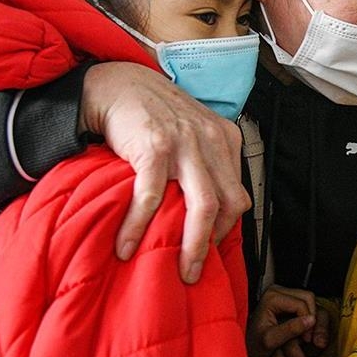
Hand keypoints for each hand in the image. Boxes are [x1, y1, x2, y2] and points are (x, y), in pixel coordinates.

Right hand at [80, 62, 249, 281]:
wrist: (118, 84)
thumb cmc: (154, 114)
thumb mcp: (191, 132)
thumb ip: (205, 163)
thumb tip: (207, 214)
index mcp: (224, 138)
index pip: (238, 194)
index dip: (226, 227)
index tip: (208, 247)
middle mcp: (210, 141)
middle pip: (226, 204)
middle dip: (212, 244)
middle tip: (194, 272)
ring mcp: (184, 143)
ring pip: (201, 206)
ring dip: (189, 245)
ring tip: (176, 270)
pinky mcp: (154, 147)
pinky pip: (153, 196)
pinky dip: (139, 225)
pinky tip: (127, 245)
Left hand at [248, 286, 329, 356]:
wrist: (247, 345)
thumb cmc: (254, 343)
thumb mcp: (270, 341)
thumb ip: (290, 330)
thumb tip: (310, 320)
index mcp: (271, 297)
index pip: (301, 304)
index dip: (308, 322)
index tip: (307, 340)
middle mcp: (277, 291)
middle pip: (308, 297)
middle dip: (313, 318)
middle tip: (310, 337)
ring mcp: (283, 294)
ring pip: (309, 300)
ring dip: (313, 318)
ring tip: (309, 335)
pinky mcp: (288, 301)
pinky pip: (306, 304)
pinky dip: (310, 318)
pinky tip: (306, 332)